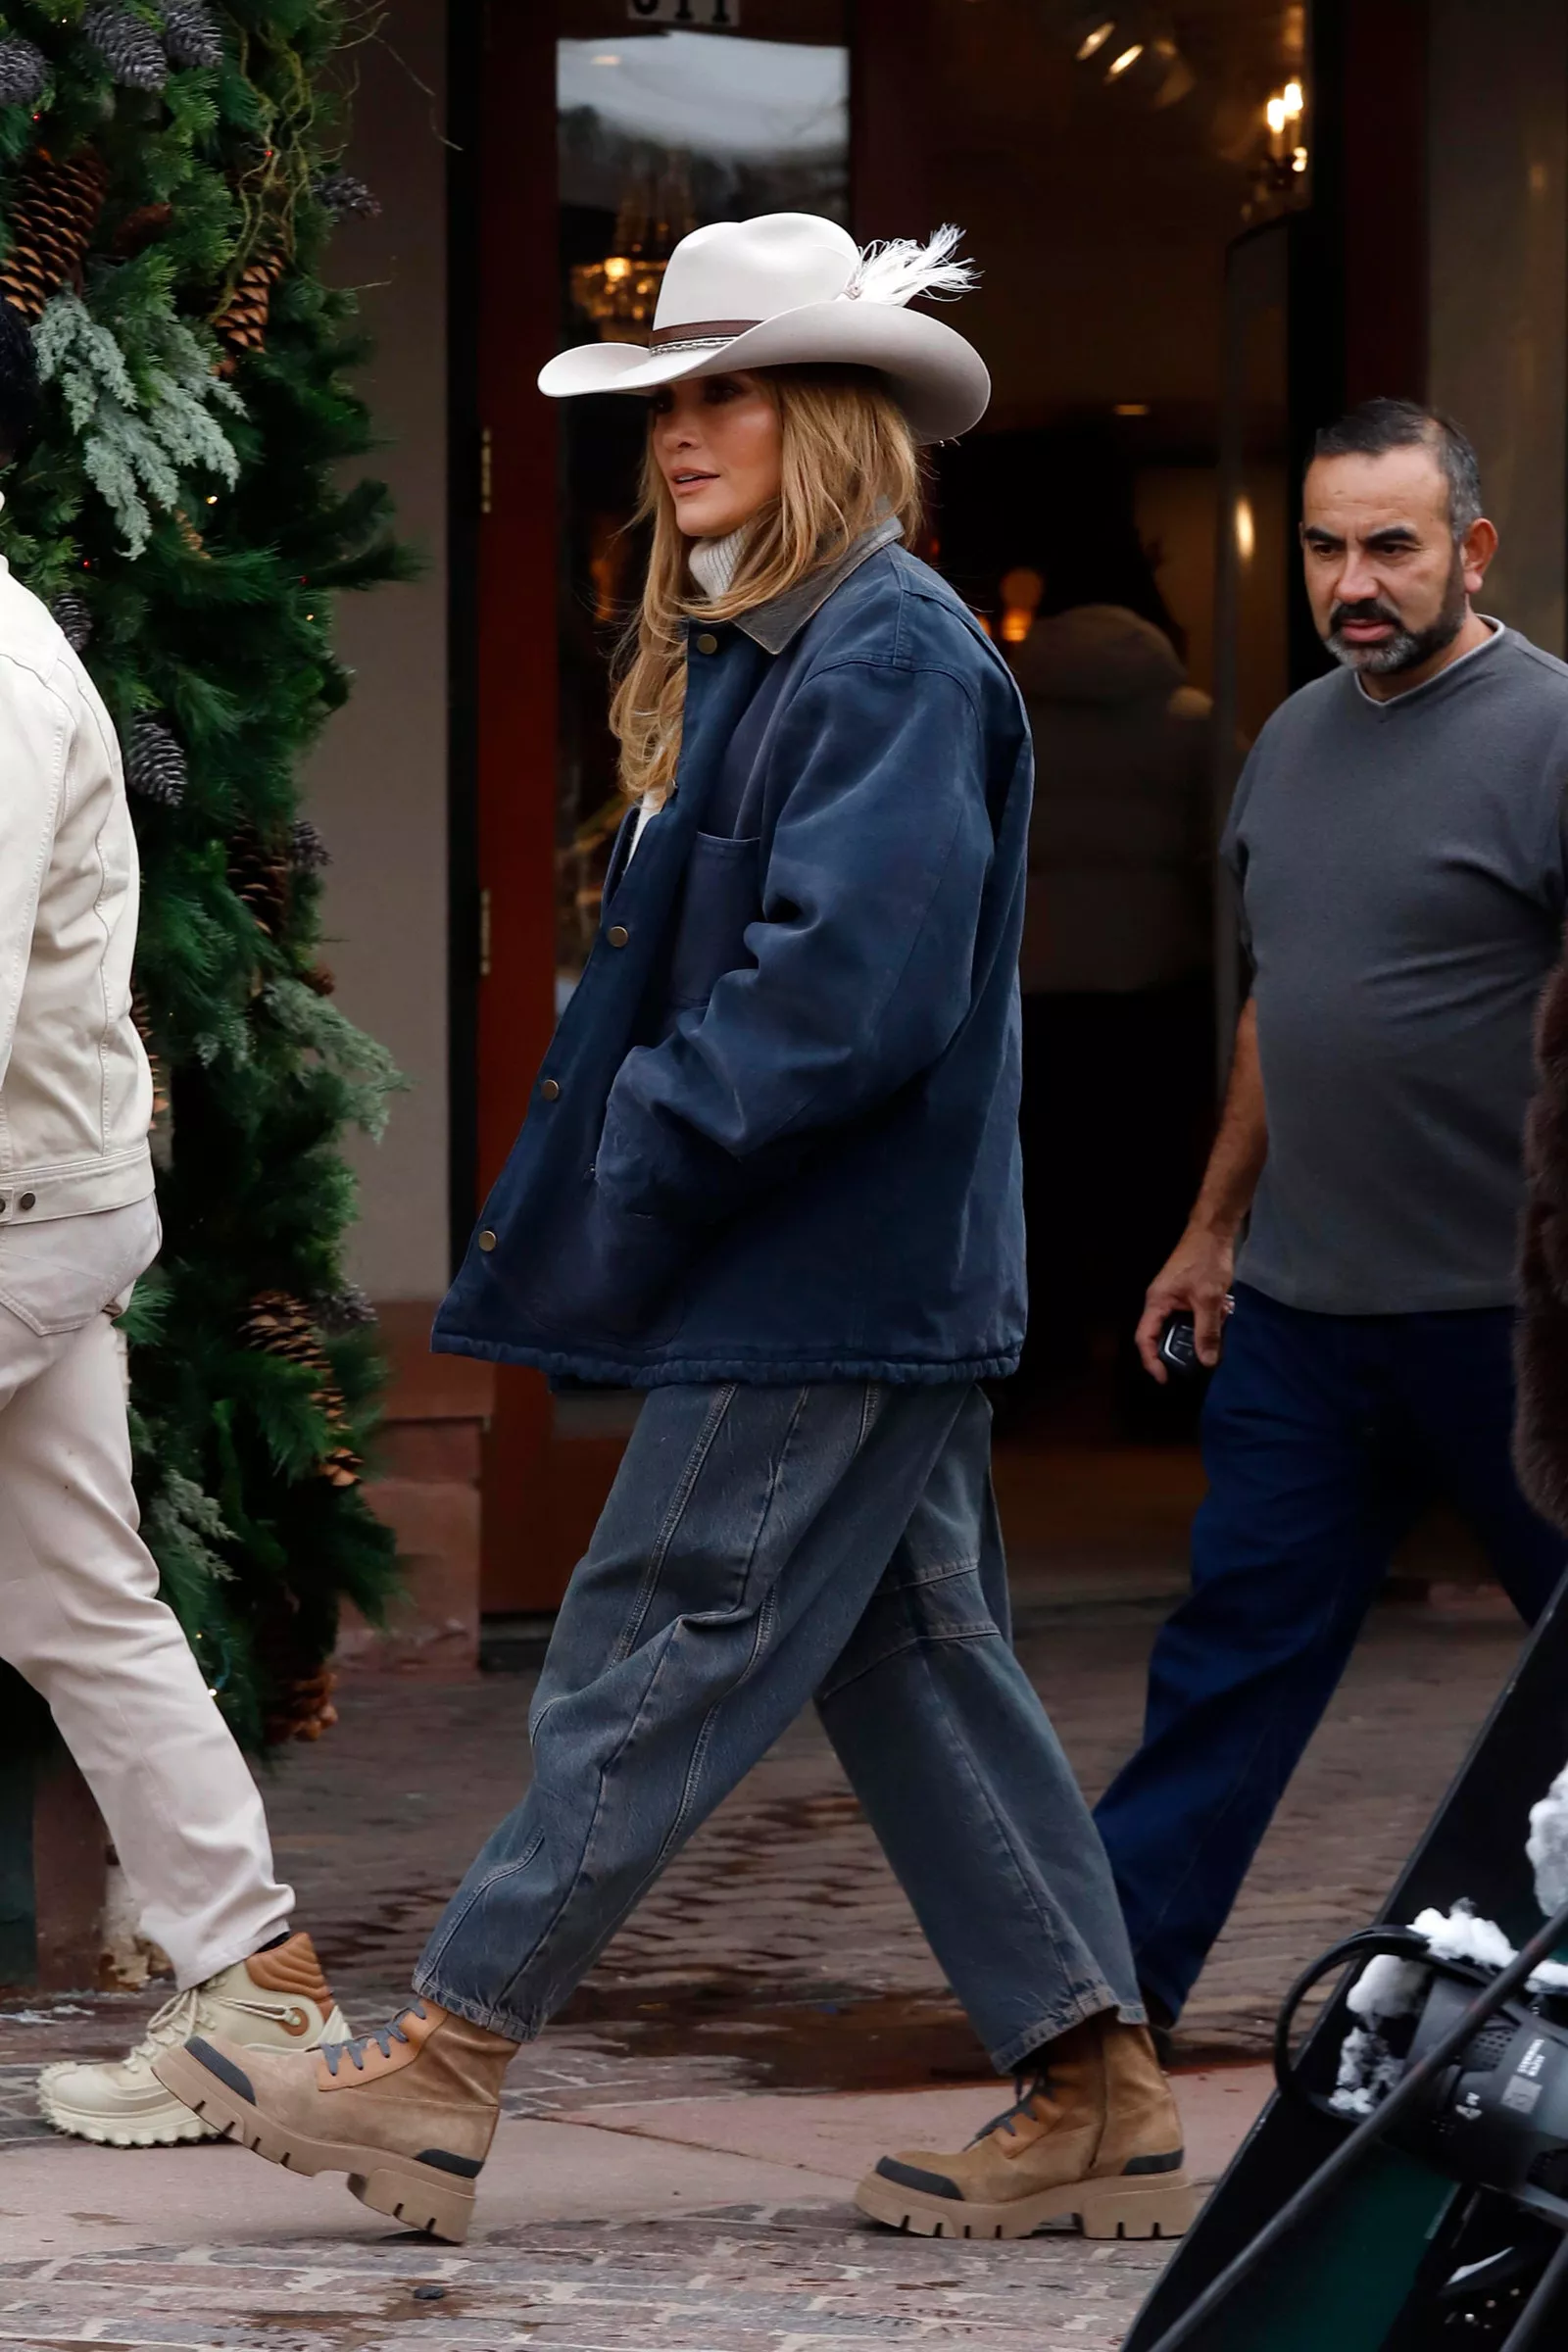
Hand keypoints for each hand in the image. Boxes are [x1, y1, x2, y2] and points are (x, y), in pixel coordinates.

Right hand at [1136, 1225, 1234, 1382]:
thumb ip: (1207, 1331)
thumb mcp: (1209, 1299)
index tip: (1165, 1379)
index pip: (1144, 1339)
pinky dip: (1207, 1320)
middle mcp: (1160, 1303)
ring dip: (1200, 1331)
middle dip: (1183, 1347)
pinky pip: (1192, 1317)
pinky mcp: (1186, 1295)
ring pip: (1181, 1327)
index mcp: (1156, 1303)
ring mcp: (1173, 1298)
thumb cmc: (1205, 1262)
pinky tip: (1223, 1314)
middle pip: (1162, 1336)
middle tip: (1202, 1357)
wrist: (1213, 1232)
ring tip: (1218, 1328)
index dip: (1151, 1361)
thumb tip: (1207, 1362)